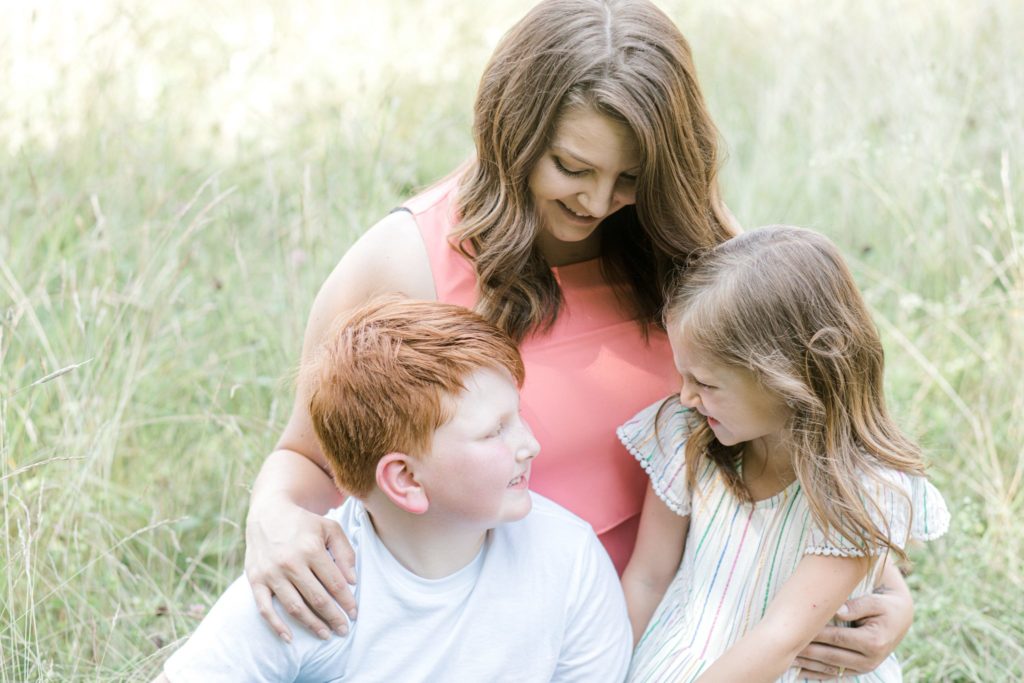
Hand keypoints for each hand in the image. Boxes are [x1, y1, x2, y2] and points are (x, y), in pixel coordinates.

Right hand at [244, 499, 356, 641]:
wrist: (268, 513)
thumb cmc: (304, 523)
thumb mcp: (330, 529)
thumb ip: (345, 553)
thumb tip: (352, 582)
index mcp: (311, 549)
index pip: (334, 583)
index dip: (346, 601)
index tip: (354, 613)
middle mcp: (290, 562)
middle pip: (317, 598)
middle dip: (334, 617)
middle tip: (344, 630)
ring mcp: (271, 573)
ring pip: (295, 607)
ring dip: (312, 624)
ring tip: (325, 635)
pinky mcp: (256, 580)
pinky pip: (265, 608)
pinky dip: (277, 626)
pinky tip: (289, 638)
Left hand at [795, 570, 912, 678]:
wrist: (900, 619)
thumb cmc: (884, 606)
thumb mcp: (875, 602)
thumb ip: (857, 606)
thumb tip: (838, 611)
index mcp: (873, 641)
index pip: (837, 638)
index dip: (815, 635)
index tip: (795, 629)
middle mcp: (870, 660)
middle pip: (830, 655)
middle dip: (806, 651)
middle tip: (783, 646)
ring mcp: (864, 668)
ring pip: (830, 668)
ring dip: (807, 665)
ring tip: (786, 659)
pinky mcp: (858, 670)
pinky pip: (835, 675)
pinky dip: (816, 674)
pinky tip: (799, 672)